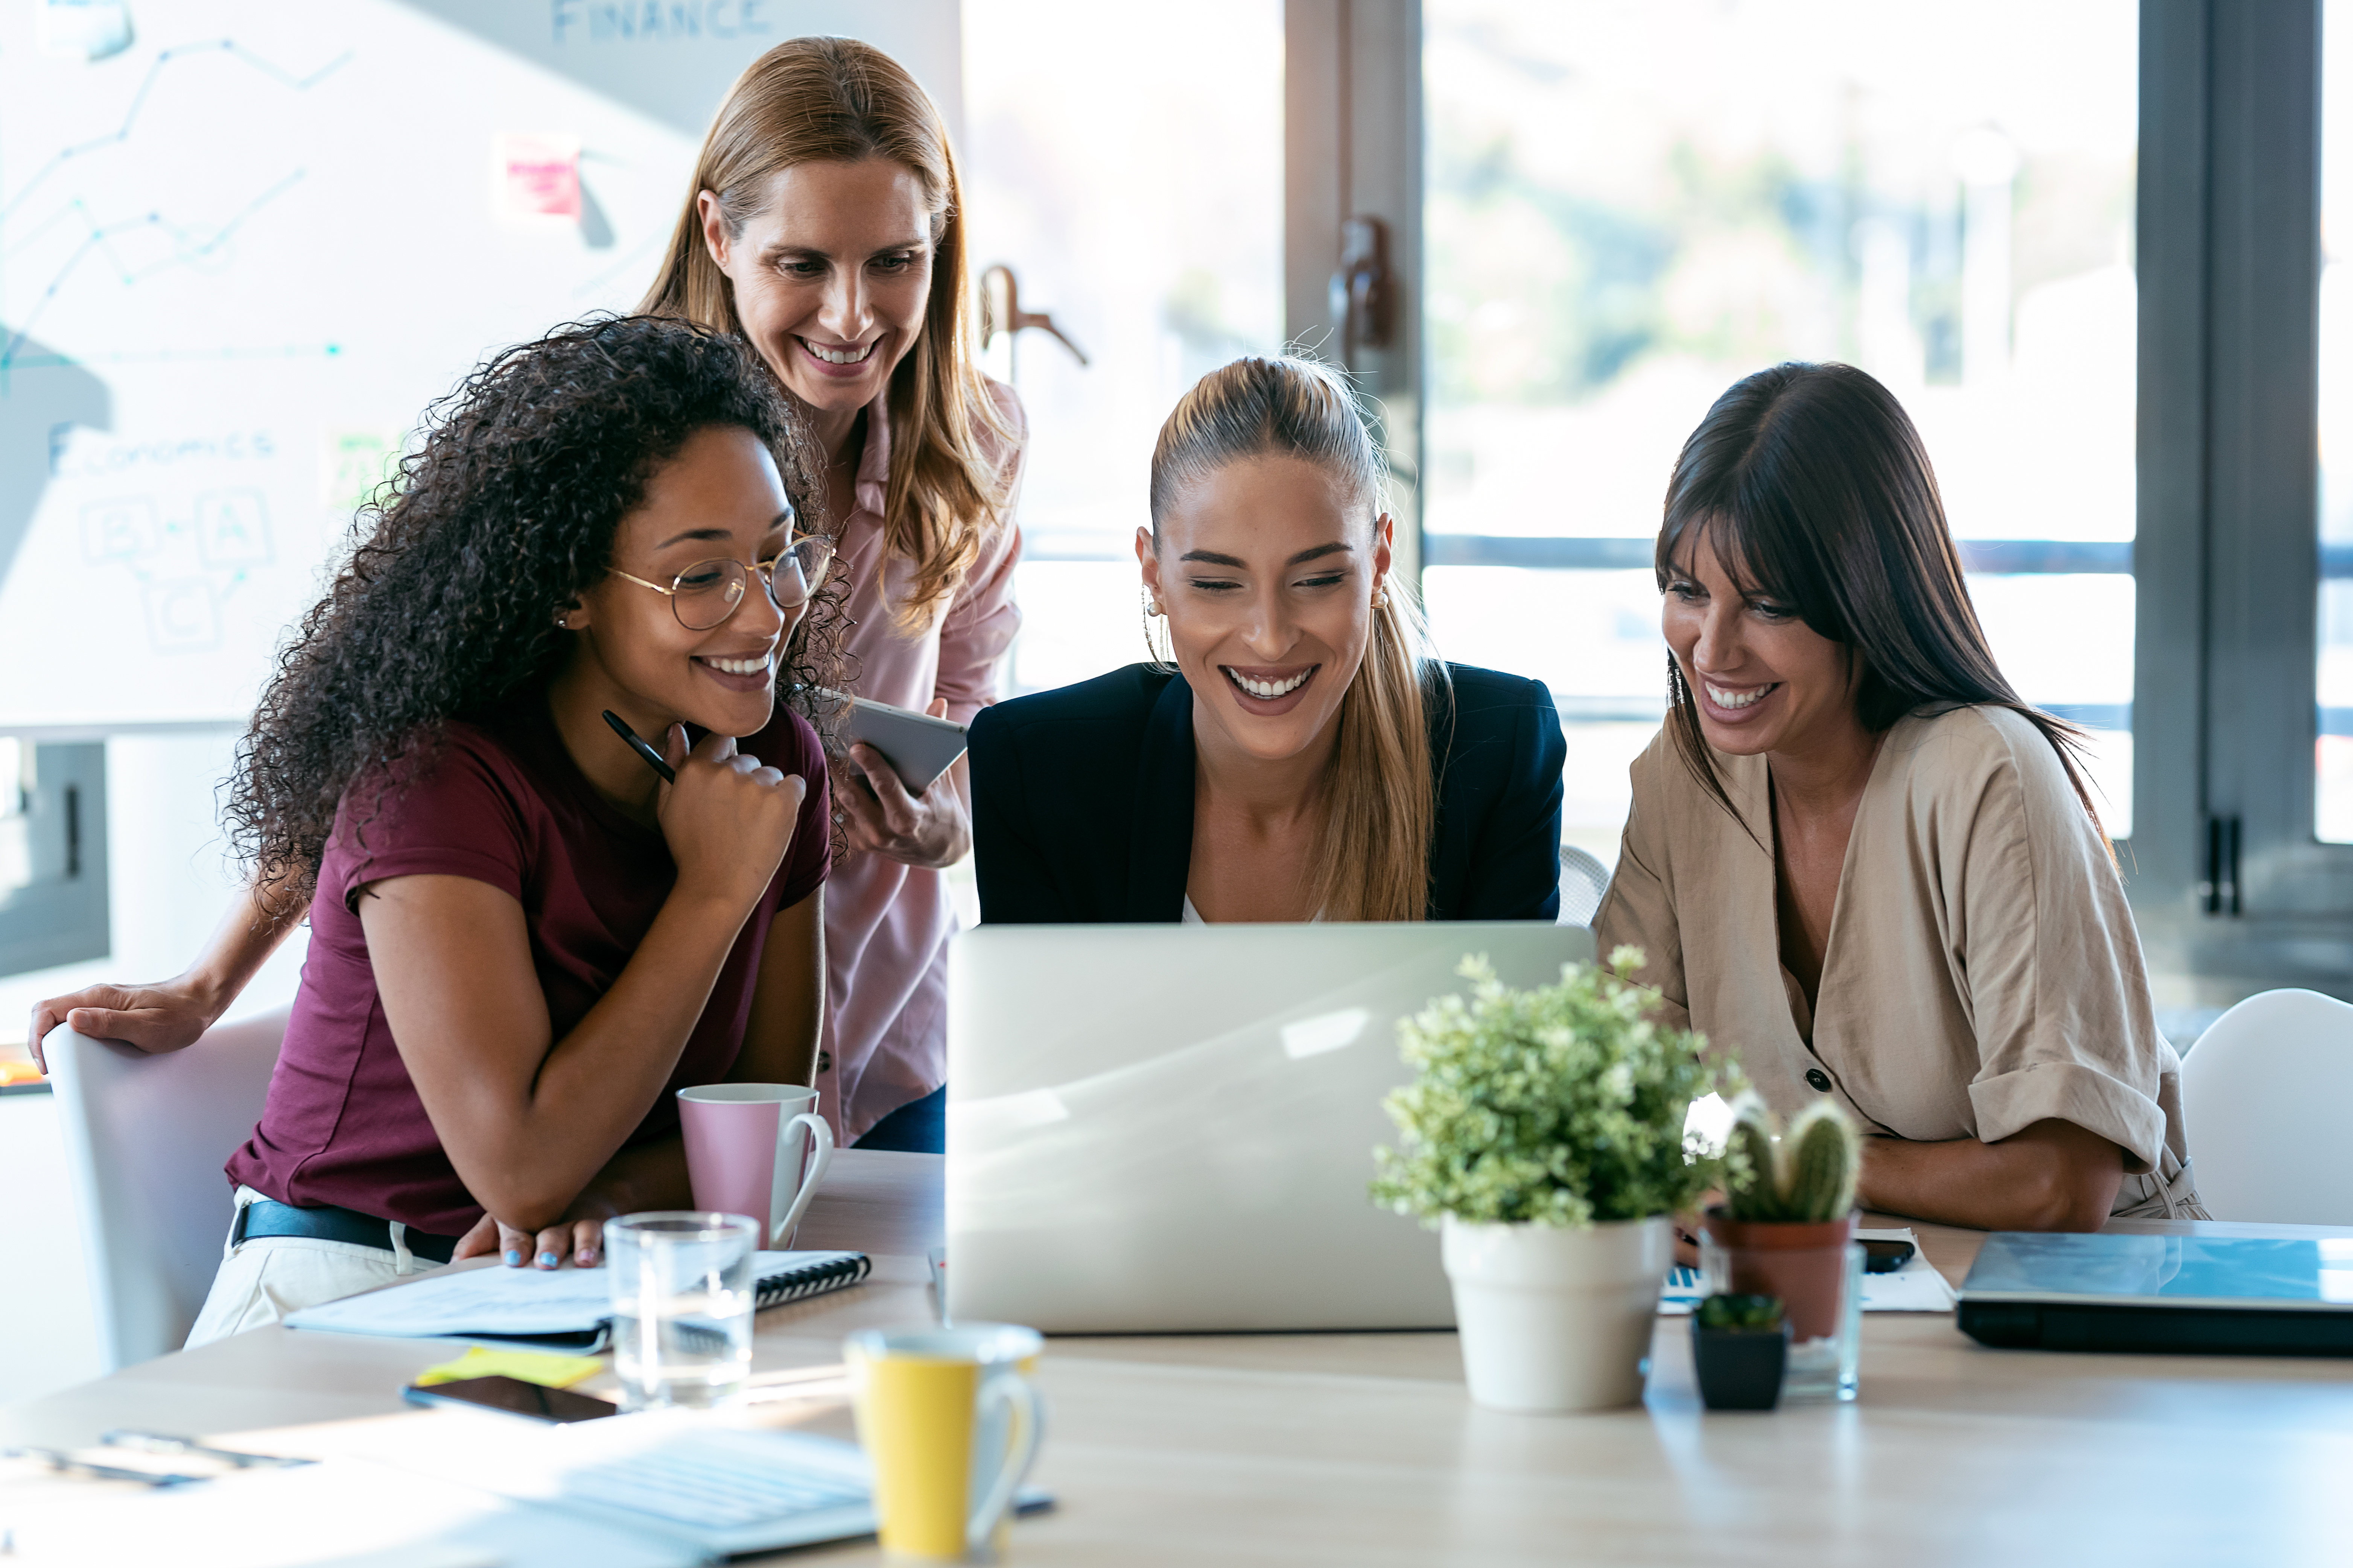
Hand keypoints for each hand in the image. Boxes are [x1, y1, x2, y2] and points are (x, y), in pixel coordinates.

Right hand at [28, 976, 224, 1072]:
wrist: (202, 1001)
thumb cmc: (180, 1015)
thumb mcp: (147, 1025)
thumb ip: (110, 1023)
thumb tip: (73, 1019)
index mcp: (98, 997)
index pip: (47, 1009)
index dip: (37, 1037)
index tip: (48, 1064)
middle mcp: (95, 998)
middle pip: (49, 1015)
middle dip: (43, 1042)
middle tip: (55, 1070)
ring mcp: (102, 1005)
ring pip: (63, 1021)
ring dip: (58, 1044)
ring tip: (67, 1067)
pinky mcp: (111, 1013)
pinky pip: (81, 1025)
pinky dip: (75, 1042)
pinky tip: (85, 1057)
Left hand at [454, 1209, 605, 1269]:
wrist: (580, 1185)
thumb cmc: (533, 1212)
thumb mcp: (502, 1221)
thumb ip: (480, 1239)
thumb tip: (456, 1259)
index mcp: (520, 1216)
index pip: (515, 1227)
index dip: (514, 1244)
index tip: (513, 1259)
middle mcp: (550, 1217)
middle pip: (549, 1231)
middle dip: (548, 1246)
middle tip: (545, 1261)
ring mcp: (577, 1220)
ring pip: (581, 1231)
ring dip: (581, 1245)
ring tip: (582, 1260)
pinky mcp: (601, 1223)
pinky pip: (605, 1234)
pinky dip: (605, 1245)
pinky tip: (604, 1257)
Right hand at [656, 724, 806, 913]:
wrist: (716, 888)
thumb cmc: (691, 849)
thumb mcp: (668, 806)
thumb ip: (672, 763)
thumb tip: (677, 729)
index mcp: (696, 769)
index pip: (721, 740)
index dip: (727, 761)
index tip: (727, 784)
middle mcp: (726, 771)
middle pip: (748, 760)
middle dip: (746, 781)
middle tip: (735, 817)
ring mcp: (756, 785)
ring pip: (771, 774)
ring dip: (767, 793)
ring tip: (752, 826)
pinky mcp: (784, 800)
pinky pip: (795, 784)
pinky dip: (790, 800)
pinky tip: (774, 823)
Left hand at [837, 699, 972, 869]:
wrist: (939, 851)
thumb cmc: (942, 809)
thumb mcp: (943, 780)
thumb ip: (936, 743)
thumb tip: (939, 704)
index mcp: (909, 819)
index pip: (886, 788)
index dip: (872, 765)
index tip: (858, 745)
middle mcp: (885, 833)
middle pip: (853, 796)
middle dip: (840, 768)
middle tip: (830, 741)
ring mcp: (868, 840)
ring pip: (841, 802)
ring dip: (835, 777)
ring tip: (828, 750)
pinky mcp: (857, 842)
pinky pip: (840, 811)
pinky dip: (838, 790)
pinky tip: (836, 772)